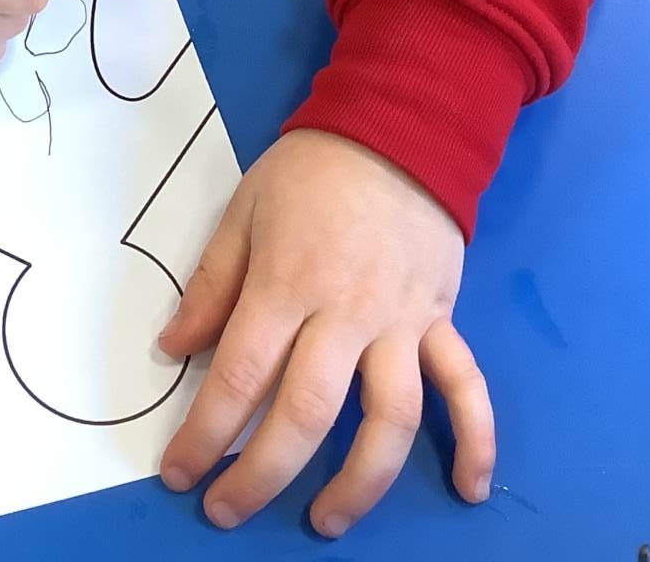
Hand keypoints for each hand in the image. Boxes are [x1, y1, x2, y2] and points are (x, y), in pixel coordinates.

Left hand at [158, 128, 493, 538]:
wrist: (400, 127)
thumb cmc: (311, 171)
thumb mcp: (244, 211)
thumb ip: (211, 284)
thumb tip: (173, 349)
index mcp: (287, 282)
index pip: (239, 375)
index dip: (205, 434)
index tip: (178, 473)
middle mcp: (346, 313)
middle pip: (306, 413)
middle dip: (262, 474)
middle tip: (227, 512)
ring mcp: (402, 322)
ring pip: (388, 420)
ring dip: (359, 483)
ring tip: (325, 522)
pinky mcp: (443, 321)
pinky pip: (466, 388)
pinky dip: (476, 441)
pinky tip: (466, 489)